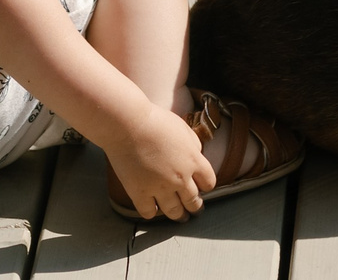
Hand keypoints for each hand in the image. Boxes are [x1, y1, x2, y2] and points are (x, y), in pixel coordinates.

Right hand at [109, 102, 215, 221]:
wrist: (128, 125)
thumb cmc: (155, 121)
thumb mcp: (184, 129)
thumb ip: (193, 145)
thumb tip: (195, 155)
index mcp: (193, 161)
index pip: (209, 182)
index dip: (206, 185)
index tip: (203, 186)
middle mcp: (180, 178)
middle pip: (193, 201)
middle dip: (195, 206)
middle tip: (194, 209)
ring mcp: (160, 188)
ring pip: (174, 212)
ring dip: (178, 215)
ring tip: (179, 216)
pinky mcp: (140, 194)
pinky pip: (149, 213)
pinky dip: (152, 213)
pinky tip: (153, 210)